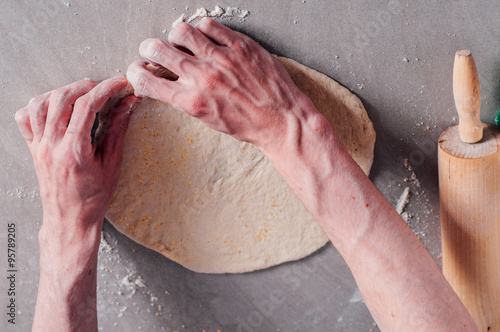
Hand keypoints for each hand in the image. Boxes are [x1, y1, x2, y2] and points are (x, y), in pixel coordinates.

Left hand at [15, 76, 139, 236]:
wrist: (70, 221)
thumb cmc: (93, 199)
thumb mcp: (112, 164)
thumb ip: (118, 130)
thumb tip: (128, 104)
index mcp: (74, 151)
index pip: (87, 106)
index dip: (106, 89)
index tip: (119, 83)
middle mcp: (51, 146)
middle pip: (61, 98)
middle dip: (85, 86)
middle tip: (103, 87)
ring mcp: (38, 147)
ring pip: (40, 104)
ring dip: (61, 92)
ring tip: (80, 94)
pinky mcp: (33, 150)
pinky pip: (25, 119)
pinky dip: (37, 106)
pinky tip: (54, 108)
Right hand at [127, 18, 314, 151]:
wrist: (281, 119)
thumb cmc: (248, 125)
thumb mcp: (210, 120)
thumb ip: (188, 100)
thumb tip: (171, 85)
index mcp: (192, 101)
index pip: (148, 81)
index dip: (136, 74)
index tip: (136, 71)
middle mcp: (202, 77)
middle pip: (158, 50)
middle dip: (148, 49)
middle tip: (151, 49)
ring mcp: (220, 58)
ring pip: (182, 32)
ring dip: (174, 35)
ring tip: (179, 39)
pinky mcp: (239, 45)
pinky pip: (210, 25)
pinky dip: (202, 28)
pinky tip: (205, 35)